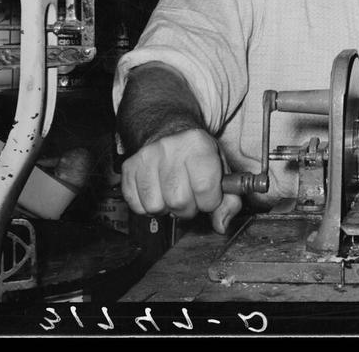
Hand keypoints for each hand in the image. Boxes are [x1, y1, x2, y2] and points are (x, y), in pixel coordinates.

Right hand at [120, 127, 240, 234]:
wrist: (170, 133)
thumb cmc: (197, 155)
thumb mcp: (221, 169)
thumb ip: (229, 200)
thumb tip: (222, 224)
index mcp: (198, 144)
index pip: (204, 187)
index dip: (209, 201)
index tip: (209, 197)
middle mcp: (170, 147)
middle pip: (178, 200)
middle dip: (188, 208)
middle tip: (191, 196)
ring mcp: (146, 157)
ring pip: (155, 206)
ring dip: (167, 208)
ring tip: (173, 194)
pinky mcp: (129, 168)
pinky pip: (137, 205)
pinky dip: (148, 207)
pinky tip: (158, 193)